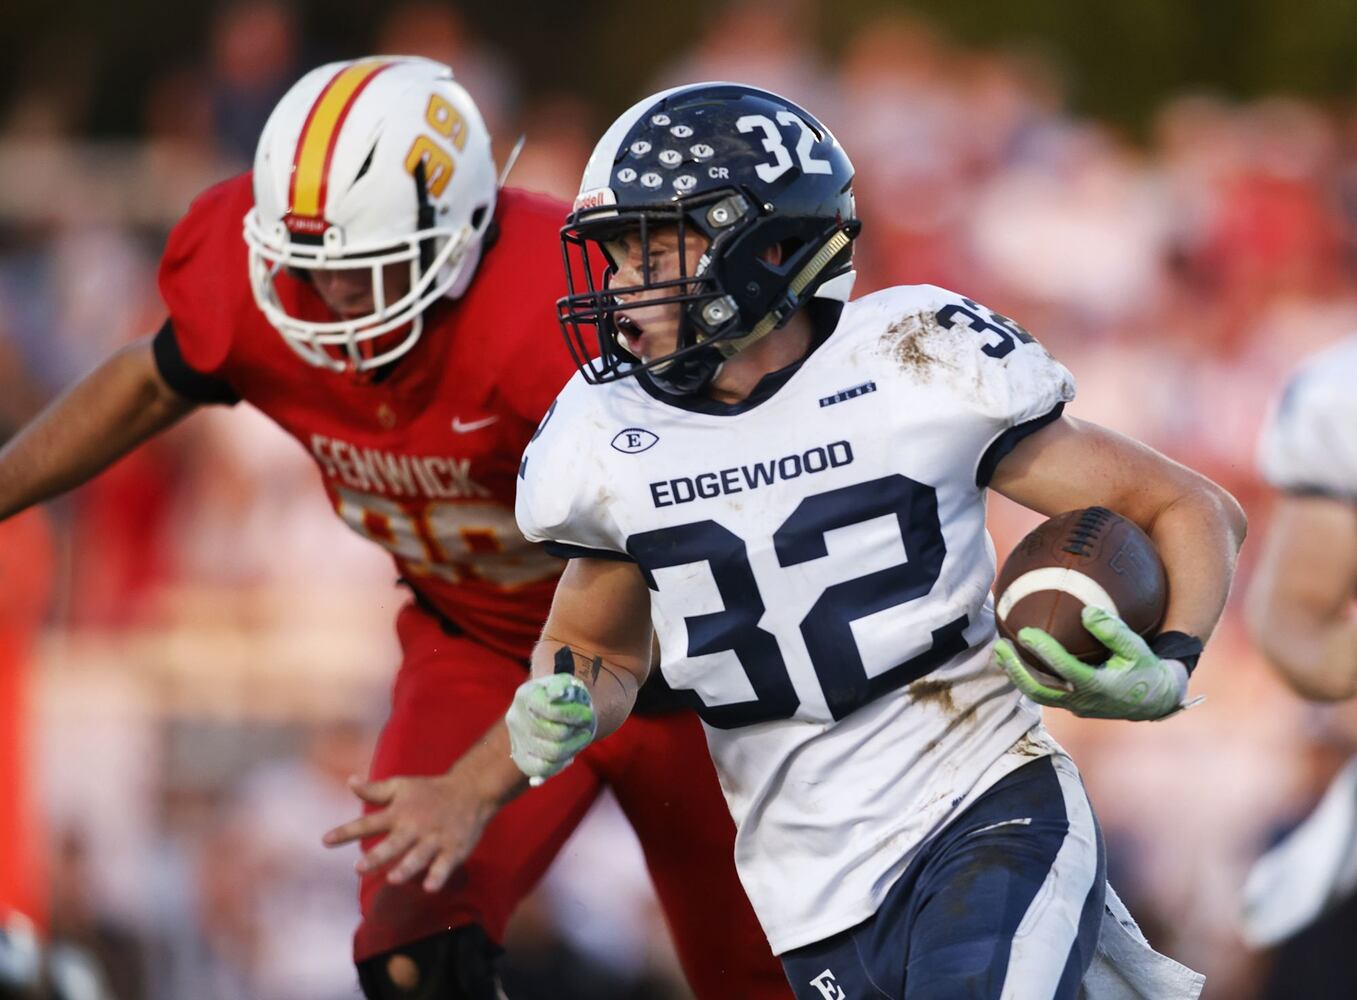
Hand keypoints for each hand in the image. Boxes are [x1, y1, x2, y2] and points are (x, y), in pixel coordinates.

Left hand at [322, 772, 495, 892]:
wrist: (472, 790)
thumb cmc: (430, 791)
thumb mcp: (402, 786)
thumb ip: (375, 790)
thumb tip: (350, 782)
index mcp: (399, 812)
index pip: (368, 822)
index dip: (346, 832)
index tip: (325, 841)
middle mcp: (415, 826)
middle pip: (394, 843)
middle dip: (377, 856)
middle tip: (359, 867)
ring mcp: (435, 839)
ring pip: (419, 856)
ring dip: (407, 867)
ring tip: (394, 879)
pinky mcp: (454, 849)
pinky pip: (445, 865)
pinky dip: (438, 875)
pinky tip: (430, 887)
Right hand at [506, 673, 596, 781]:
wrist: (553, 709)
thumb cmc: (564, 696)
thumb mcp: (566, 683)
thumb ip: (563, 685)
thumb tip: (559, 693)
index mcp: (526, 695)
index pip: (553, 711)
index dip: (575, 714)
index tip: (587, 713)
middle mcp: (516, 717)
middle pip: (557, 734)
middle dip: (577, 732)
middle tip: (585, 728)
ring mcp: (517, 740)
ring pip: (553, 754)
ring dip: (574, 747)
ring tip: (579, 739)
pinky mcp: (521, 758)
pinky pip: (543, 770)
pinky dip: (560, 764)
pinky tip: (567, 756)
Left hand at [995, 605, 1189, 720]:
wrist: (1154, 701)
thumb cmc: (1145, 669)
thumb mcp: (1137, 648)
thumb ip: (1114, 631)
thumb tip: (1087, 611)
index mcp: (1098, 687)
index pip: (1063, 669)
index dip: (1043, 651)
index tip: (1025, 632)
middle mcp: (1082, 701)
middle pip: (1039, 690)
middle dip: (1015, 669)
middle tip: (999, 645)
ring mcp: (1075, 706)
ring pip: (1037, 695)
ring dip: (1016, 675)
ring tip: (1000, 651)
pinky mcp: (1071, 706)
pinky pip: (1044, 693)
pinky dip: (1027, 677)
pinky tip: (1017, 659)